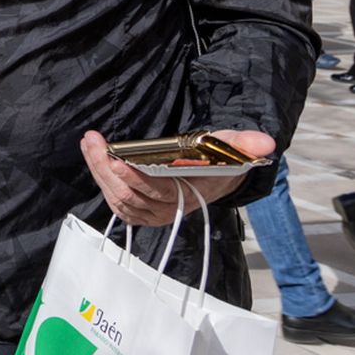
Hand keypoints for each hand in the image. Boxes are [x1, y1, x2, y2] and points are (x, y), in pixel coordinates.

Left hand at [80, 129, 274, 224]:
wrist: (216, 177)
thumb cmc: (220, 160)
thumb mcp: (234, 148)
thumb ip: (245, 143)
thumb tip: (265, 141)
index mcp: (189, 195)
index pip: (158, 192)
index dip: (136, 179)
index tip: (116, 159)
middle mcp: (168, 209)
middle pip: (130, 196)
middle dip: (106, 168)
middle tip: (93, 141)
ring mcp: (151, 212)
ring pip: (118, 199)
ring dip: (99, 171)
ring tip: (90, 143)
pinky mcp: (139, 211)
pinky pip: (115, 201)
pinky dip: (102, 180)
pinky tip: (94, 158)